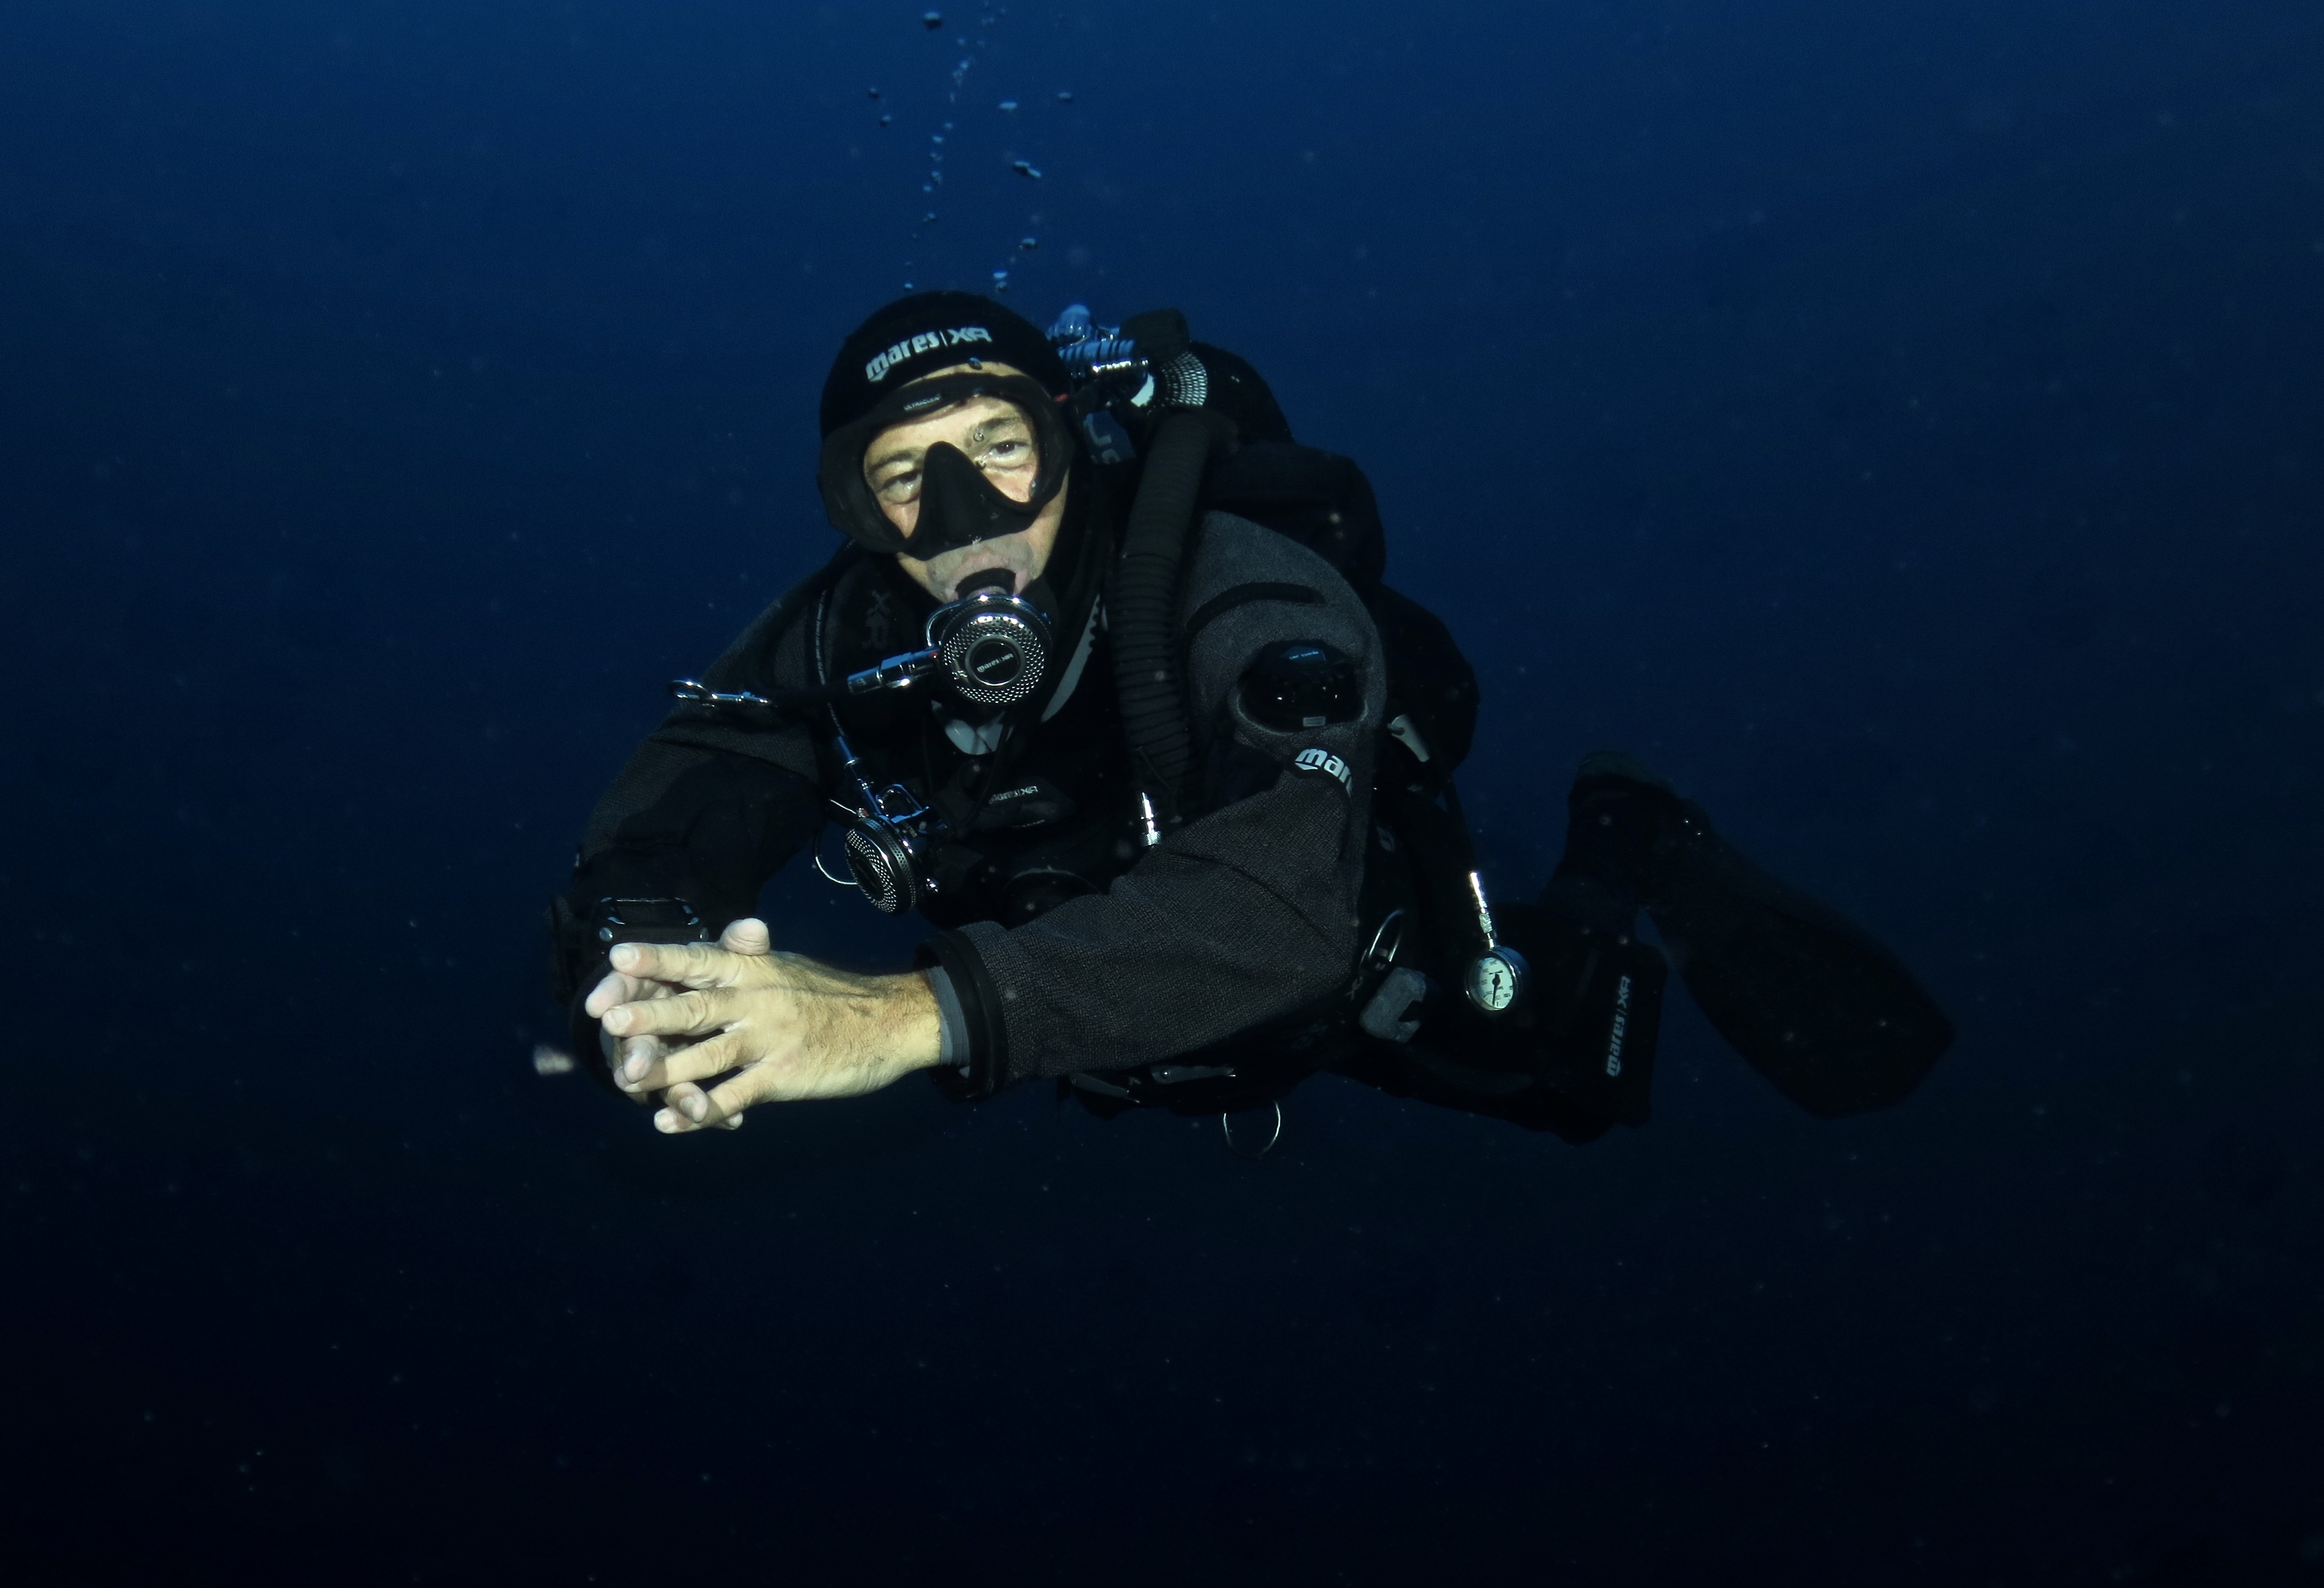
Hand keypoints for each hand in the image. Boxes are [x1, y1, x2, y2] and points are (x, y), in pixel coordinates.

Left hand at [582, 918, 943, 1133]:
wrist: (889, 1023)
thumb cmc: (830, 994)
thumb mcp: (786, 965)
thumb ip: (750, 954)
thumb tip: (734, 931)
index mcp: (754, 968)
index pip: (698, 959)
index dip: (657, 959)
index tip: (618, 957)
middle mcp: (758, 999)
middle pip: (695, 1007)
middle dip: (651, 1014)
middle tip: (609, 1018)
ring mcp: (769, 1041)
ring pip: (708, 1056)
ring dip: (665, 1069)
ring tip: (624, 1079)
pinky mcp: (782, 1078)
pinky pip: (733, 1096)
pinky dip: (700, 1112)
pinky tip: (670, 1123)